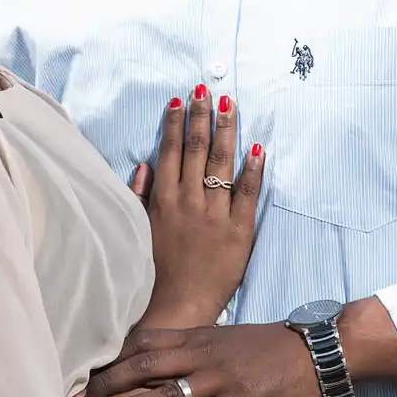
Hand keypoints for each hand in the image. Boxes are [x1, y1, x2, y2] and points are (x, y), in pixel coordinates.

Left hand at [83, 324, 322, 396]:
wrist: (315, 352)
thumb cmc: (270, 345)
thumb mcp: (227, 338)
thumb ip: (194, 348)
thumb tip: (161, 363)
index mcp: (200, 337)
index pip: (147, 342)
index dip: (115, 357)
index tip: (90, 371)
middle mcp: (204, 356)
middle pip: (147, 365)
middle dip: (111, 381)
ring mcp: (221, 381)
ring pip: (169, 393)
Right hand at [126, 86, 263, 330]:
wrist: (177, 307)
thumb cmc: (154, 272)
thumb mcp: (139, 230)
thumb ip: (141, 196)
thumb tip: (144, 164)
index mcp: (164, 201)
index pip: (170, 151)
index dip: (175, 123)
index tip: (180, 100)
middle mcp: (190, 202)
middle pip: (196, 149)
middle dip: (201, 116)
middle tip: (206, 89)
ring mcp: (216, 215)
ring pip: (222, 164)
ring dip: (226, 131)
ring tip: (229, 105)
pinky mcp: (240, 231)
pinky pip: (248, 194)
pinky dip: (253, 169)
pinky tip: (258, 147)